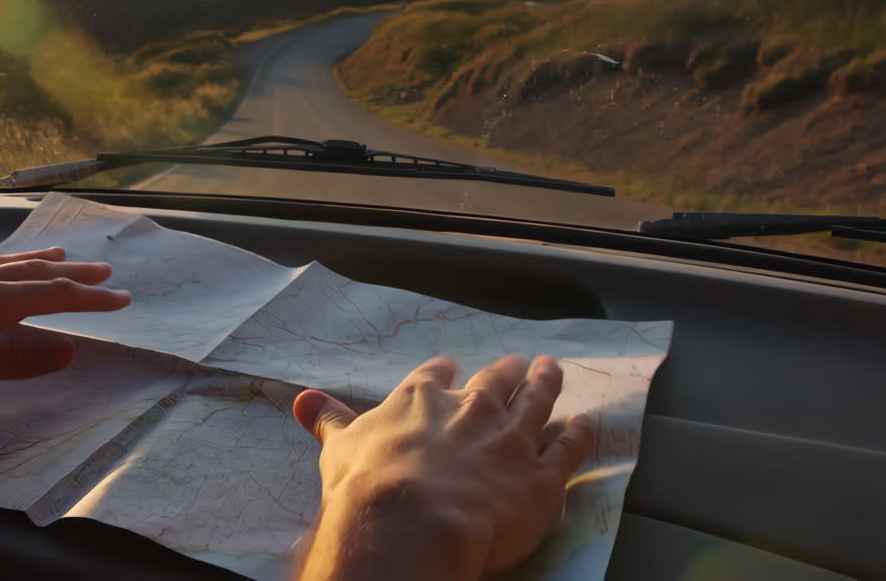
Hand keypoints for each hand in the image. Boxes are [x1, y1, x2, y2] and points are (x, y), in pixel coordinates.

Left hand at [0, 244, 129, 396]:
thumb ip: (10, 361)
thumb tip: (68, 351)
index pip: (51, 298)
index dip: (90, 300)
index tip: (124, 300)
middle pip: (31, 274)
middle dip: (72, 275)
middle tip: (107, 271)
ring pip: (1, 263)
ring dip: (35, 260)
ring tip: (60, 255)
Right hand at [292, 355, 594, 580]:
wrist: (409, 522)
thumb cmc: (367, 487)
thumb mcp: (340, 449)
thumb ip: (328, 421)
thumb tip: (301, 398)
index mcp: (420, 401)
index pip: (433, 377)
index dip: (443, 373)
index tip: (451, 366)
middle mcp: (469, 410)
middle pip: (494, 382)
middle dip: (505, 371)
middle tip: (516, 362)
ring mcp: (509, 440)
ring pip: (536, 403)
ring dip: (546, 384)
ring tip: (553, 369)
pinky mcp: (540, 477)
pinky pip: (567, 449)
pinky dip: (578, 434)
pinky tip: (584, 423)